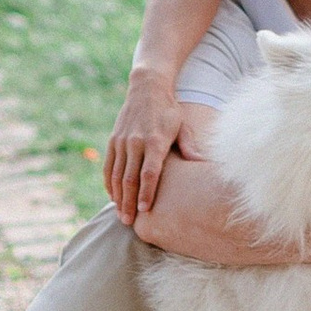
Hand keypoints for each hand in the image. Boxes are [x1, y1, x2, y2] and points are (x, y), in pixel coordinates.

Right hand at [104, 74, 194, 225]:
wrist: (147, 88)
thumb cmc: (169, 110)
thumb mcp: (181, 126)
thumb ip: (188, 146)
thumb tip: (201, 163)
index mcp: (155, 140)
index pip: (149, 172)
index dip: (146, 192)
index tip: (145, 210)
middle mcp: (136, 142)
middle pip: (130, 178)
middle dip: (129, 202)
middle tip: (129, 222)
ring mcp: (122, 141)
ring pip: (116, 175)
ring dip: (118, 197)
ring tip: (121, 215)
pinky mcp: (113, 141)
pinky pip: (108, 166)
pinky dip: (109, 184)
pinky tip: (114, 197)